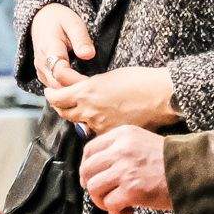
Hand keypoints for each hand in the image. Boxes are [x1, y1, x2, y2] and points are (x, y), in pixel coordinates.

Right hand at [30, 3, 94, 88]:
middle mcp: (41, 63)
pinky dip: (66, 91)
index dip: (77, 80)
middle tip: (95, 91)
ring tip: (89, 91)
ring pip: (54, 90)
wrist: (41, 19)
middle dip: (76, 91)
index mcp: (49, 49)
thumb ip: (81, 39)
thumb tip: (88, 55)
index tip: (93, 82)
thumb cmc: (59, 19)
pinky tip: (80, 89)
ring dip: (71, 93)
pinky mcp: (43, 75)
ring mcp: (40, 71)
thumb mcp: (73, 23)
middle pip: (57, 86)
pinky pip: (53, 89)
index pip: (61, 73)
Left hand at [45, 66, 177, 134]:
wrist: (163, 97)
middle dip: (61, 106)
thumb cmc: (141, 81)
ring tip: (88, 110)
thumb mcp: (108, 77)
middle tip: (62, 100)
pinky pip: (97, 133)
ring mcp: (100, 126)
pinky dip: (97, 127)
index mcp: (86, 92)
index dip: (51, 95)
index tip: (50, 91)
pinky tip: (104, 120)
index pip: (57, 98)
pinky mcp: (111, 136)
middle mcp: (89, 112)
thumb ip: (86, 84)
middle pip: (64, 113)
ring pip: (81, 124)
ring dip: (80, 118)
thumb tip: (73, 85)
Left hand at [79, 126, 170, 213]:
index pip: (90, 150)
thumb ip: (120, 149)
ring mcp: (125, 170)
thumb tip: (97, 168)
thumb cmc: (171, 161)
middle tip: (102, 194)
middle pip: (88, 170)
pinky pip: (109, 203)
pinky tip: (128, 211)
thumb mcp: (143, 142)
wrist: (194, 172)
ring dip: (102, 200)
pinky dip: (116, 211)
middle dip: (91, 185)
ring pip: (94, 188)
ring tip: (117, 203)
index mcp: (123, 135)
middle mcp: (121, 150)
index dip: (86, 167)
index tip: (90, 177)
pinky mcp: (132, 190)